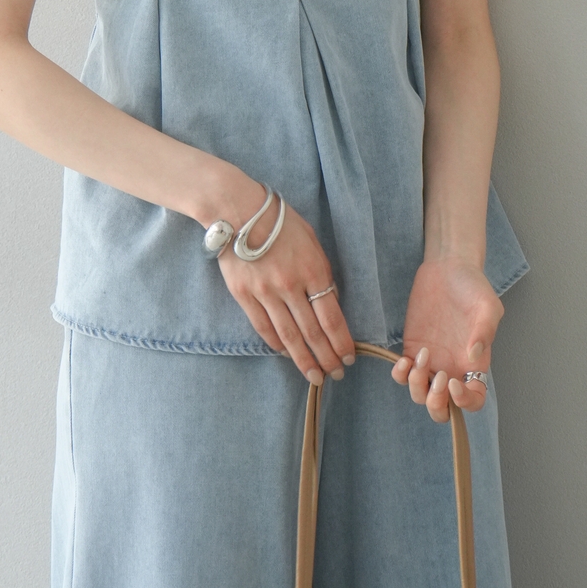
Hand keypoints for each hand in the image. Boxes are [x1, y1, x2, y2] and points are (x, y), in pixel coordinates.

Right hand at [218, 194, 355, 385]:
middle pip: (312, 332)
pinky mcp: (244, 295)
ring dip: (303, 360)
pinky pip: (264, 327)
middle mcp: (291, 286)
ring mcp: (266, 293)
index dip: (341, 342)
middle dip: (327, 357)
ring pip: (289, 336)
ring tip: (314, 376)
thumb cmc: (280, 222)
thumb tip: (327, 301)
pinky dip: (277, 344)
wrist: (238, 211)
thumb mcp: (311, 242)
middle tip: (336, 374)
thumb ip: (320, 272)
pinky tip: (286, 354)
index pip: (331, 317)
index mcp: (312, 270)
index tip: (348, 357)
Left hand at [392, 255, 502, 422]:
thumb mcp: (488, 306)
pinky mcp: (412, 348)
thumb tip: (473, 356)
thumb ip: (484, 331)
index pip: (474, 400)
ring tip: (420, 358)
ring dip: (417, 387)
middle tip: (437, 379)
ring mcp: (431, 361)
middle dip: (436, 405)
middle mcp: (452, 368)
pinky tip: (403, 360)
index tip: (453, 383)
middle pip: (443, 409)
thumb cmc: (473, 286)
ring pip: (420, 395)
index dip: (465, 402)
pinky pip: (403, 375)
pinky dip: (400, 375)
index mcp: (475, 364)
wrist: (448, 268)